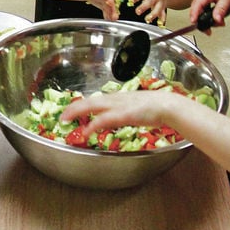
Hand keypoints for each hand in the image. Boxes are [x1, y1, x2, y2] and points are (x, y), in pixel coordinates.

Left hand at [61, 90, 175, 136]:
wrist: (166, 105)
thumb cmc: (155, 107)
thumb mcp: (135, 107)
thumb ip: (124, 111)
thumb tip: (118, 117)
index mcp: (117, 98)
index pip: (95, 99)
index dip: (82, 104)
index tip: (73, 109)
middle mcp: (114, 99)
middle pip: (88, 101)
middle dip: (73, 108)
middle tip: (63, 115)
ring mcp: (117, 106)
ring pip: (90, 106)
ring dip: (76, 112)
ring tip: (65, 119)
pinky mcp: (121, 115)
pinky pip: (102, 120)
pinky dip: (92, 125)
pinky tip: (85, 131)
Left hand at [124, 0, 168, 24]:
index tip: (130, 0)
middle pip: (150, 0)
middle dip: (144, 6)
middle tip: (137, 11)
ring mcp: (160, 2)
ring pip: (157, 8)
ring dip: (153, 14)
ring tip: (147, 19)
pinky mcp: (163, 8)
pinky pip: (163, 14)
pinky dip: (162, 19)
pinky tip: (160, 23)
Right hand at [190, 0, 229, 32]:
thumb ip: (221, 9)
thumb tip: (216, 20)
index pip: (197, 4)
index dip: (194, 14)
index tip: (193, 22)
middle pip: (196, 10)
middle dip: (205, 21)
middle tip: (218, 25)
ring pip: (198, 11)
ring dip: (207, 19)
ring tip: (221, 21)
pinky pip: (200, 9)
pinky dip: (207, 15)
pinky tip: (216, 16)